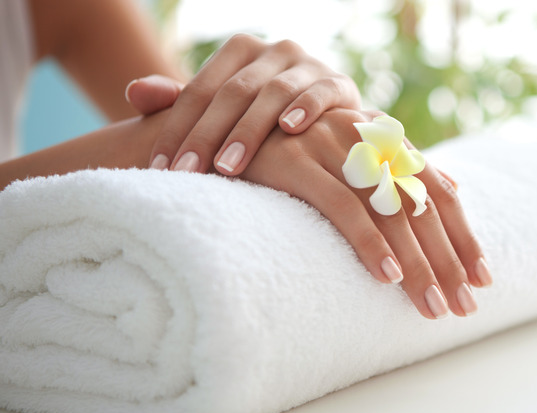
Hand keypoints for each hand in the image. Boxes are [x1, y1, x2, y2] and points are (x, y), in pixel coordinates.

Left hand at [128, 34, 360, 174]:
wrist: (330, 117)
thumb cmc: (266, 118)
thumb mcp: (222, 109)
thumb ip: (179, 100)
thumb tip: (133, 93)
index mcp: (239, 51)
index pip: (200, 90)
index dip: (178, 129)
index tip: (161, 170)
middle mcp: (273, 50)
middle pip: (233, 93)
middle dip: (207, 136)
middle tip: (187, 175)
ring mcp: (308, 63)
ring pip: (273, 94)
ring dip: (249, 131)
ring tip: (227, 168)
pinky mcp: (340, 82)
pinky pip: (322, 92)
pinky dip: (306, 108)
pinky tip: (290, 129)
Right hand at [239, 108, 491, 318]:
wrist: (228, 129)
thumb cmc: (297, 150)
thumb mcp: (355, 154)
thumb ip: (403, 170)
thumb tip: (455, 187)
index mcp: (385, 142)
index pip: (437, 193)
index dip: (463, 235)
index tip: (483, 277)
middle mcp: (367, 141)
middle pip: (421, 208)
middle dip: (447, 261)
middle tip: (464, 306)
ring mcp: (332, 148)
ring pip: (390, 213)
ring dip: (416, 264)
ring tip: (433, 306)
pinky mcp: (297, 163)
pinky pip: (342, 208)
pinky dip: (368, 243)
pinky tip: (387, 277)